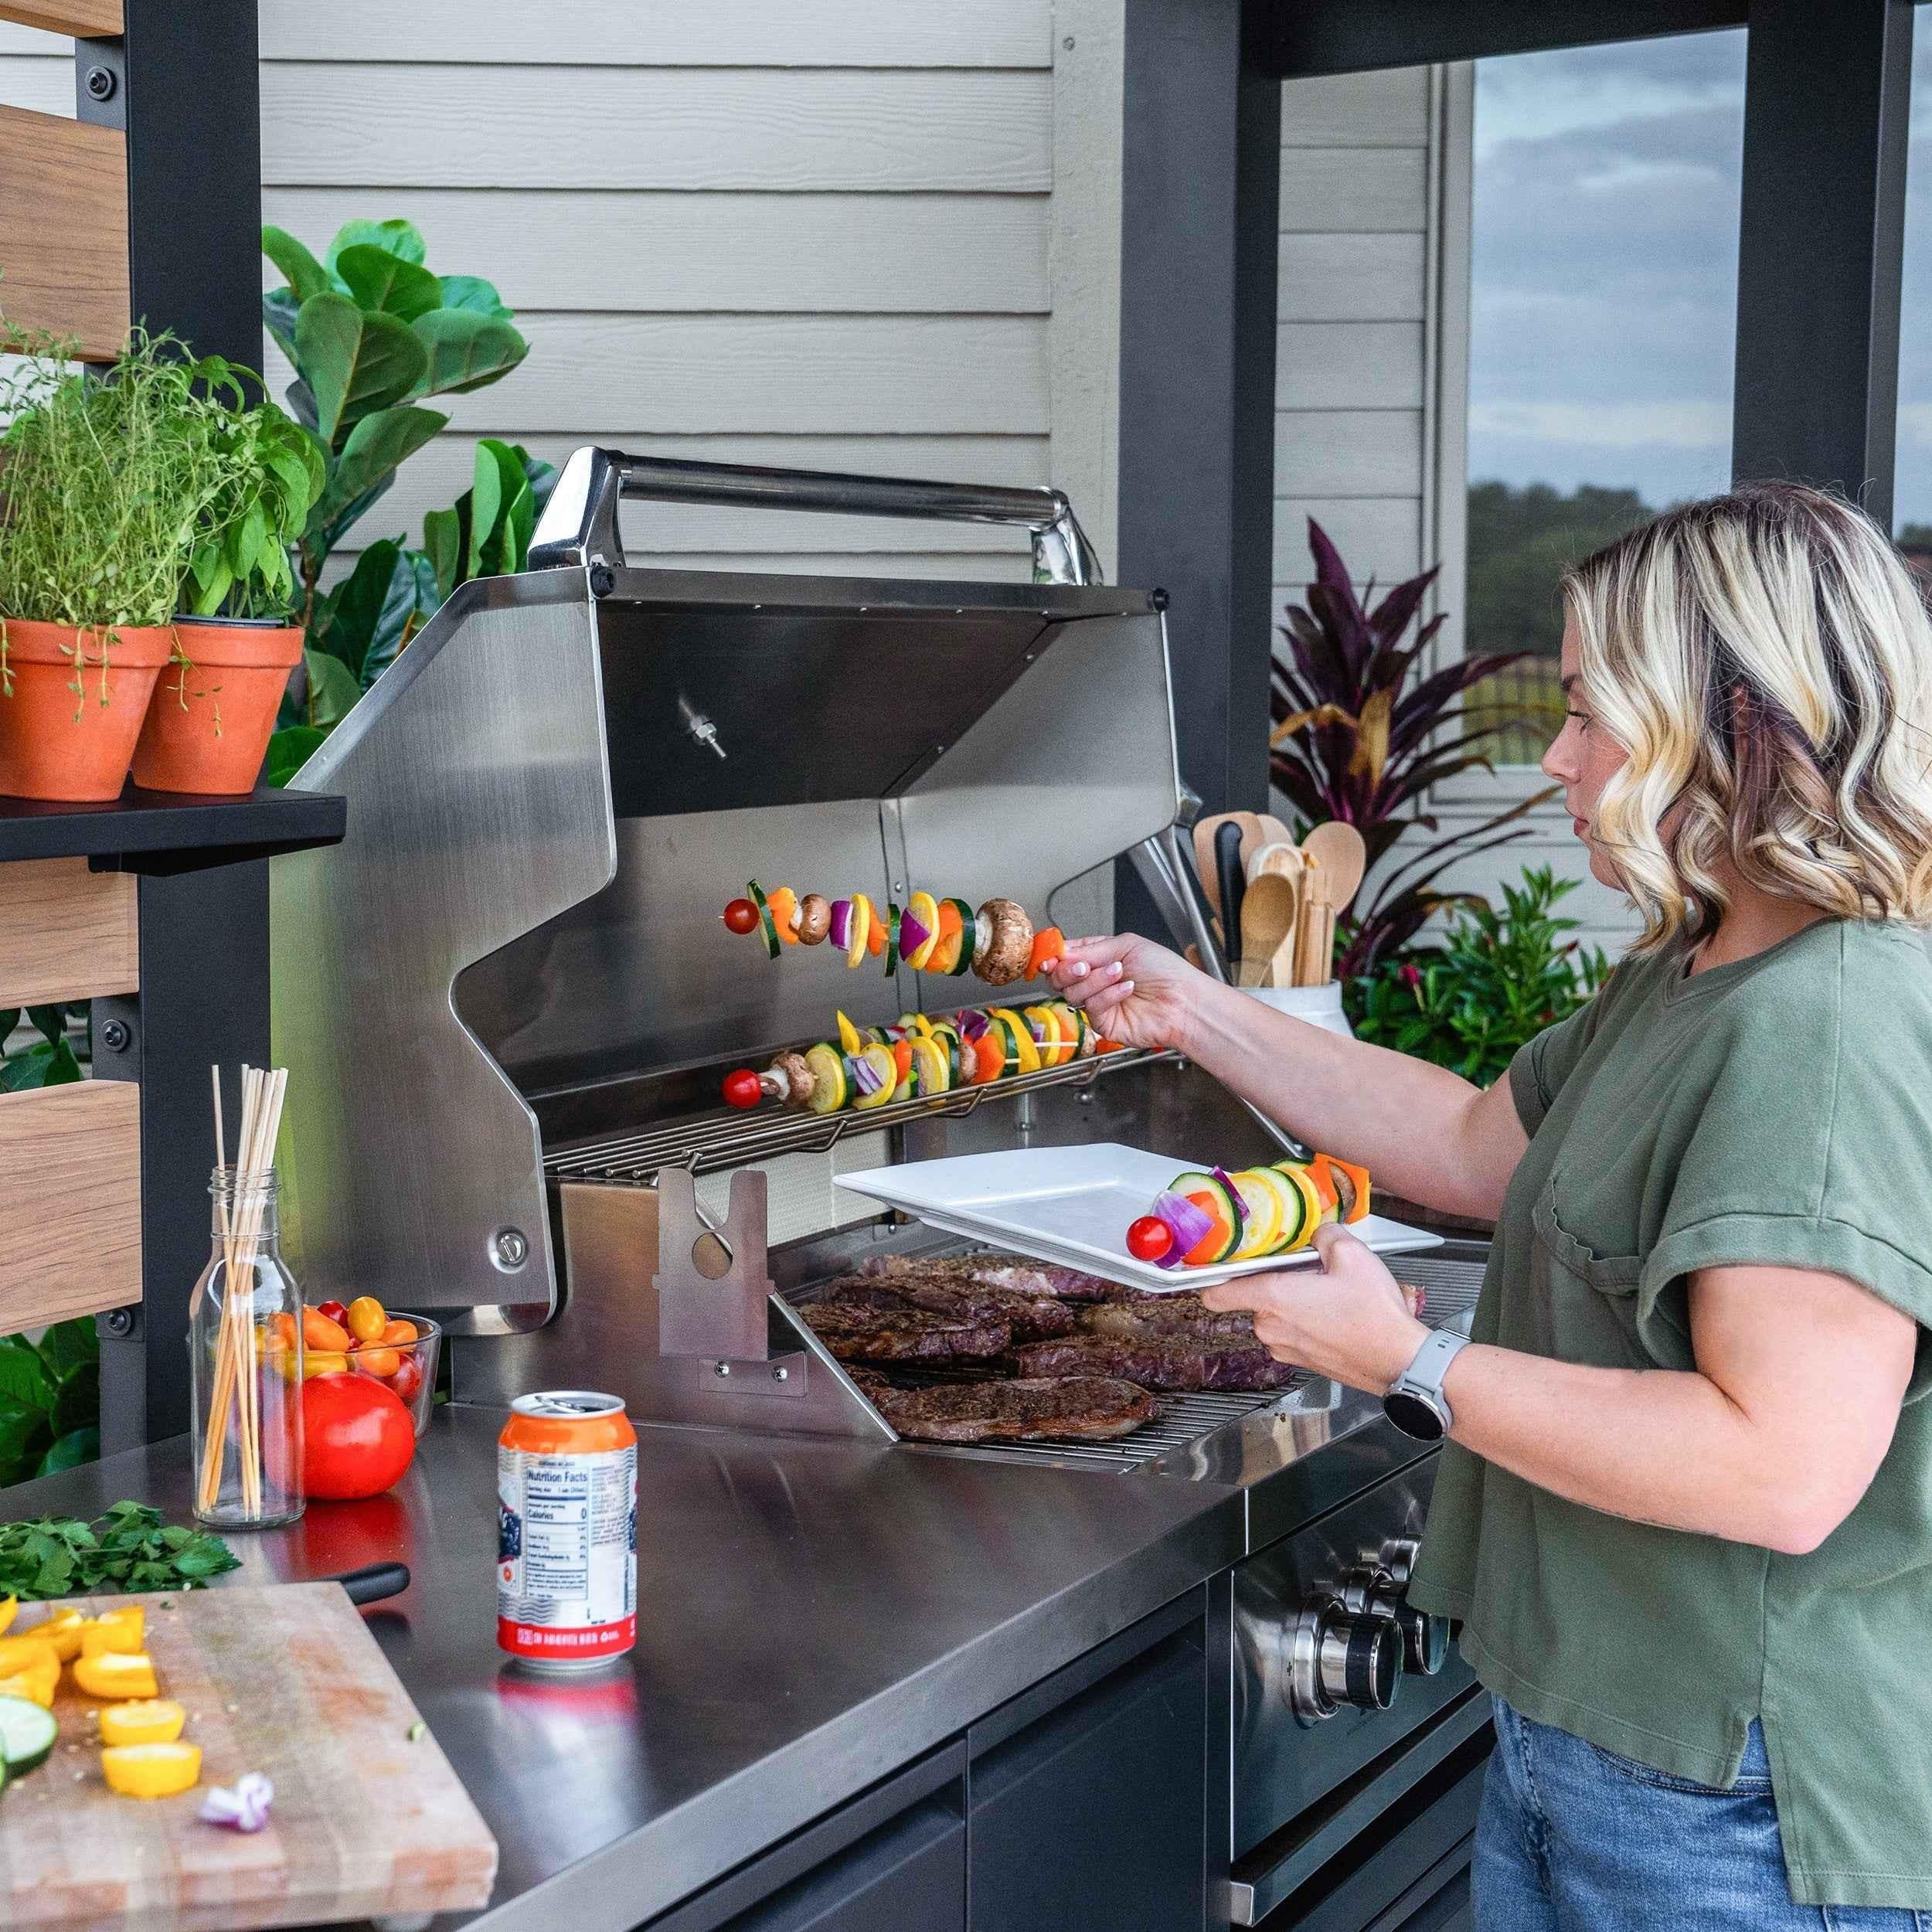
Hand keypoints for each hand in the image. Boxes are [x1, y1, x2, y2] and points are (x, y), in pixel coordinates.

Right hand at [1046, 933, 1206, 1053]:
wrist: (1184, 1000)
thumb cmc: (1166, 971)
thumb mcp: (1126, 945)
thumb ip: (1090, 948)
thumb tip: (1060, 951)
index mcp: (1100, 957)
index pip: (1066, 956)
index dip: (1054, 956)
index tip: (1049, 956)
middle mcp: (1096, 980)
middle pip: (1060, 977)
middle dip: (1069, 970)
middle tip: (1084, 966)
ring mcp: (1098, 1003)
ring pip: (1074, 993)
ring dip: (1096, 980)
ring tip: (1119, 973)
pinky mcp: (1103, 1023)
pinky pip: (1092, 1008)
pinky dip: (1108, 995)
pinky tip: (1127, 989)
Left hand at [1200, 1224, 1427, 1395]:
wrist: (1400, 1361)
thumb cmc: (1375, 1316)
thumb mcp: (1352, 1255)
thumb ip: (1325, 1235)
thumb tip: (1319, 1233)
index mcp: (1274, 1299)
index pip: (1220, 1293)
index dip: (1210, 1280)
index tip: (1205, 1272)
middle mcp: (1273, 1328)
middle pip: (1258, 1297)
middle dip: (1281, 1282)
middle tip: (1313, 1274)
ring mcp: (1287, 1349)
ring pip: (1279, 1315)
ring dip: (1298, 1303)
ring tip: (1334, 1296)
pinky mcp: (1304, 1361)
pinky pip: (1296, 1332)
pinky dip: (1311, 1321)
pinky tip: (1340, 1315)